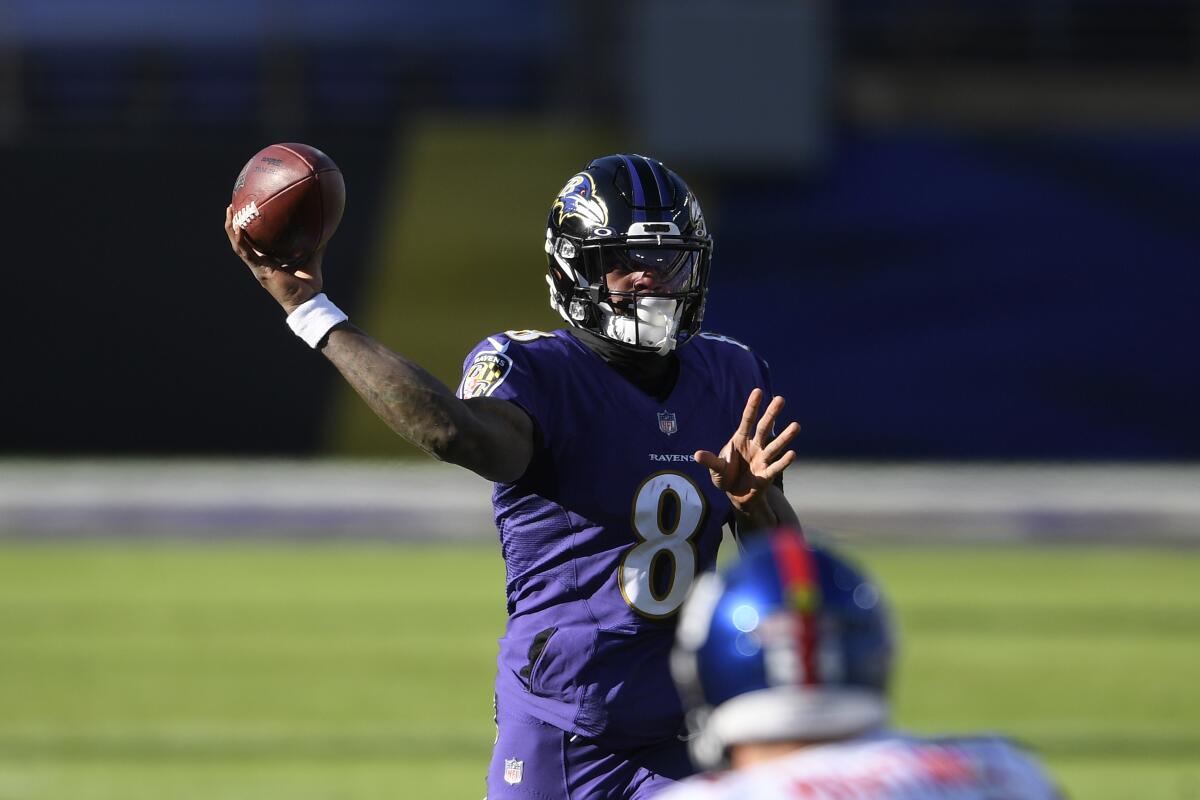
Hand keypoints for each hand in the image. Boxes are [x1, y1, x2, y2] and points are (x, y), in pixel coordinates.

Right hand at [225, 204, 324, 313]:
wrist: (307, 302)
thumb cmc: (309, 286)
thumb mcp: (312, 261)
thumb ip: (316, 247)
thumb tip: (325, 231)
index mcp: (268, 261)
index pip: (254, 243)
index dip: (248, 230)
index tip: (247, 212)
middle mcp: (259, 263)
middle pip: (241, 241)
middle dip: (234, 224)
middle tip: (232, 206)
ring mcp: (257, 267)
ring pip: (238, 245)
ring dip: (232, 228)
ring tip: (230, 210)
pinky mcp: (260, 271)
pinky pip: (246, 253)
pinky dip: (240, 239)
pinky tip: (238, 226)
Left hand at [694, 388, 799, 513]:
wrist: (736, 495)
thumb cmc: (726, 475)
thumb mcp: (716, 468)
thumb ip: (710, 461)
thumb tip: (697, 455)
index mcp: (740, 440)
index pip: (747, 420)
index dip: (752, 407)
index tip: (758, 391)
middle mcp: (754, 446)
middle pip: (764, 428)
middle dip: (771, 414)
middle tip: (780, 399)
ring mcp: (762, 459)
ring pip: (774, 446)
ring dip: (784, 437)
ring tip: (796, 426)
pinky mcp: (767, 475)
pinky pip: (776, 467)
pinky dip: (783, 462)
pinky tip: (792, 454)